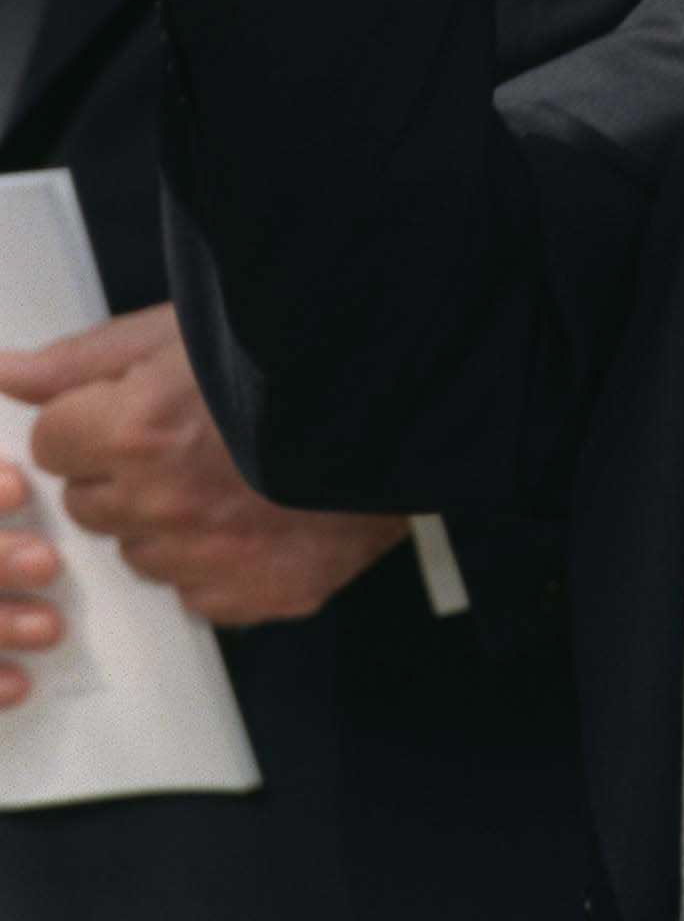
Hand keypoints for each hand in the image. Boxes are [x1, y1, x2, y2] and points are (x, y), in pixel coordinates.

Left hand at [0, 306, 407, 675]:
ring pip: (145, 554)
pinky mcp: (263, 594)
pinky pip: (203, 594)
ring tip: (231, 470)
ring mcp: (214, 560)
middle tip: (189, 434)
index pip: (54, 444)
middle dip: (125, 471)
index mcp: (137, 432)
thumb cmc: (297, 348)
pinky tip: (260, 511)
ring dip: (169, 521)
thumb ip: (83, 358)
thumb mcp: (181, 325)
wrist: (407, 392)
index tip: (133, 404)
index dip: (92, 418)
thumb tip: (7, 374)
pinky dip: (220, 561)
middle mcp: (166, 507)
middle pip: (93, 504)